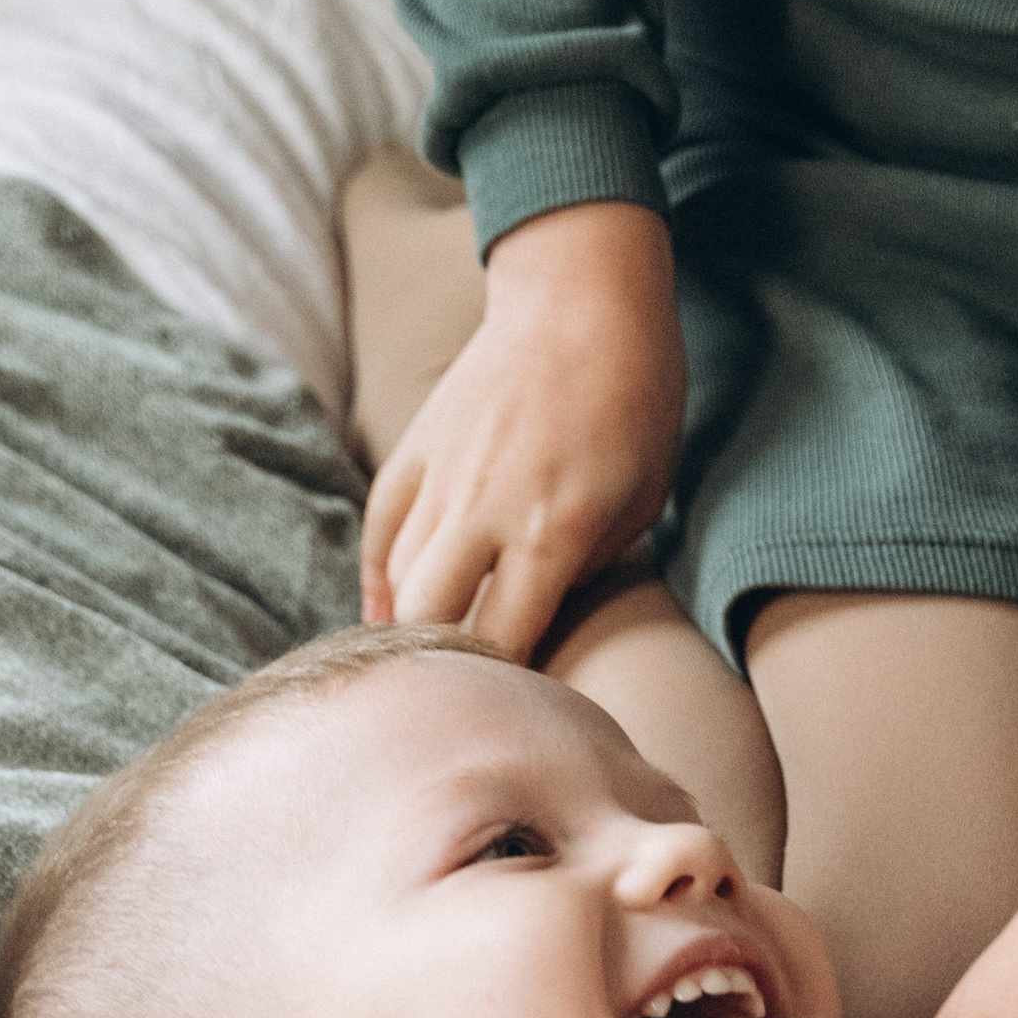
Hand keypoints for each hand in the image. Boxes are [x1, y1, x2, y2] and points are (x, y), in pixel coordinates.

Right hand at [360, 202, 683, 659]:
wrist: (582, 298)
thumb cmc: (634, 405)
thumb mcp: (637, 503)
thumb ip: (581, 572)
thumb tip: (528, 624)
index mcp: (552, 529)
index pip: (506, 641)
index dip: (505, 689)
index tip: (515, 719)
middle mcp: (484, 508)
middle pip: (430, 622)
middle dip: (444, 670)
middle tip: (460, 701)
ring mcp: (440, 477)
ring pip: (399, 583)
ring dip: (414, 630)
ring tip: (427, 671)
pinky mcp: (413, 449)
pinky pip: (380, 536)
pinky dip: (381, 583)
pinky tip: (390, 618)